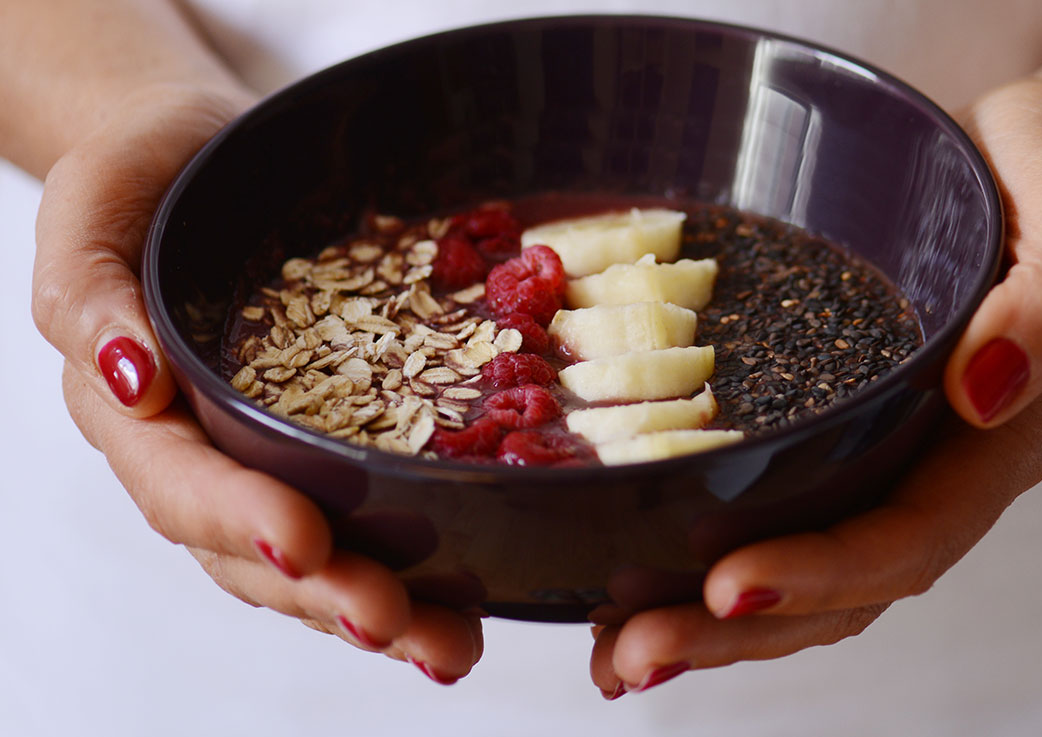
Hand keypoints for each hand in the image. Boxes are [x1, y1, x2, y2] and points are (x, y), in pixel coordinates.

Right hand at [32, 84, 481, 682]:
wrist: (208, 156)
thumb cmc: (141, 177)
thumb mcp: (91, 213)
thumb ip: (92, 299)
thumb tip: (133, 382)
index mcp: (139, 414)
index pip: (183, 486)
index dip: (241, 521)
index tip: (306, 543)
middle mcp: (207, 455)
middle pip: (258, 553)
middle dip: (329, 594)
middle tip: (399, 625)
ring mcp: (274, 456)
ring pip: (321, 556)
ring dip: (385, 607)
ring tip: (452, 643)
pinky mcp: (336, 439)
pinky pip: (371, 511)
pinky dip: (418, 559)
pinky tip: (473, 591)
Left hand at [587, 77, 1041, 697]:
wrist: (1021, 165)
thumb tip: (985, 387)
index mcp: (997, 442)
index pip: (908, 537)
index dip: (820, 572)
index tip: (726, 586)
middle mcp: (936, 470)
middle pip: (842, 588)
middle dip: (737, 630)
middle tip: (630, 655)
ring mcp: (883, 460)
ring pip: (804, 573)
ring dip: (710, 624)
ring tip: (616, 655)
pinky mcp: (836, 433)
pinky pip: (779, 517)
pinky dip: (707, 565)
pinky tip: (634, 587)